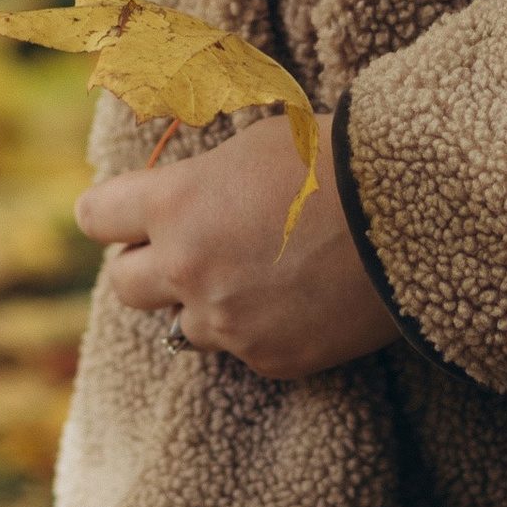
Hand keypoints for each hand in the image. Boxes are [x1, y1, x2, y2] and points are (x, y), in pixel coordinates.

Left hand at [78, 114, 400, 380]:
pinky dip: (260, 329)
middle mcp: (187, 270)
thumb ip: (199, 183)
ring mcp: (228, 323)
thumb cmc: (334, 158)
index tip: (124, 216)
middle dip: (146, 265)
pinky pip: (244, 350)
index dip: (109, 215)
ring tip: (254, 274)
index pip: (96, 218)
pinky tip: (298, 298)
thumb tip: (175, 197)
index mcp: (174, 205)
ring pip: (184, 326)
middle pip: (124, 285)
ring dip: (204, 303)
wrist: (410, 212)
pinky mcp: (271, 359)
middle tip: (184, 250)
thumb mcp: (251, 147)